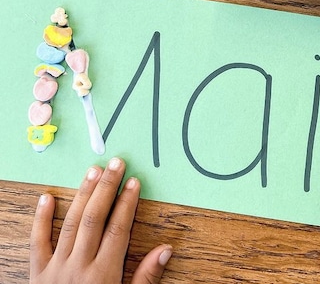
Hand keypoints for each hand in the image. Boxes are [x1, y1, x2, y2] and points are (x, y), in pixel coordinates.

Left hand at [30, 158, 171, 283]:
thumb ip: (146, 277)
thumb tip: (166, 249)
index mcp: (103, 274)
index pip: (118, 229)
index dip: (128, 203)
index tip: (134, 181)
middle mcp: (79, 266)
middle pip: (95, 218)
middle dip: (107, 188)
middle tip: (116, 163)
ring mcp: (56, 268)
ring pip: (71, 223)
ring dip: (82, 194)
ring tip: (93, 170)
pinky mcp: (37, 274)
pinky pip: (37, 242)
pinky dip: (41, 219)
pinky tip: (47, 196)